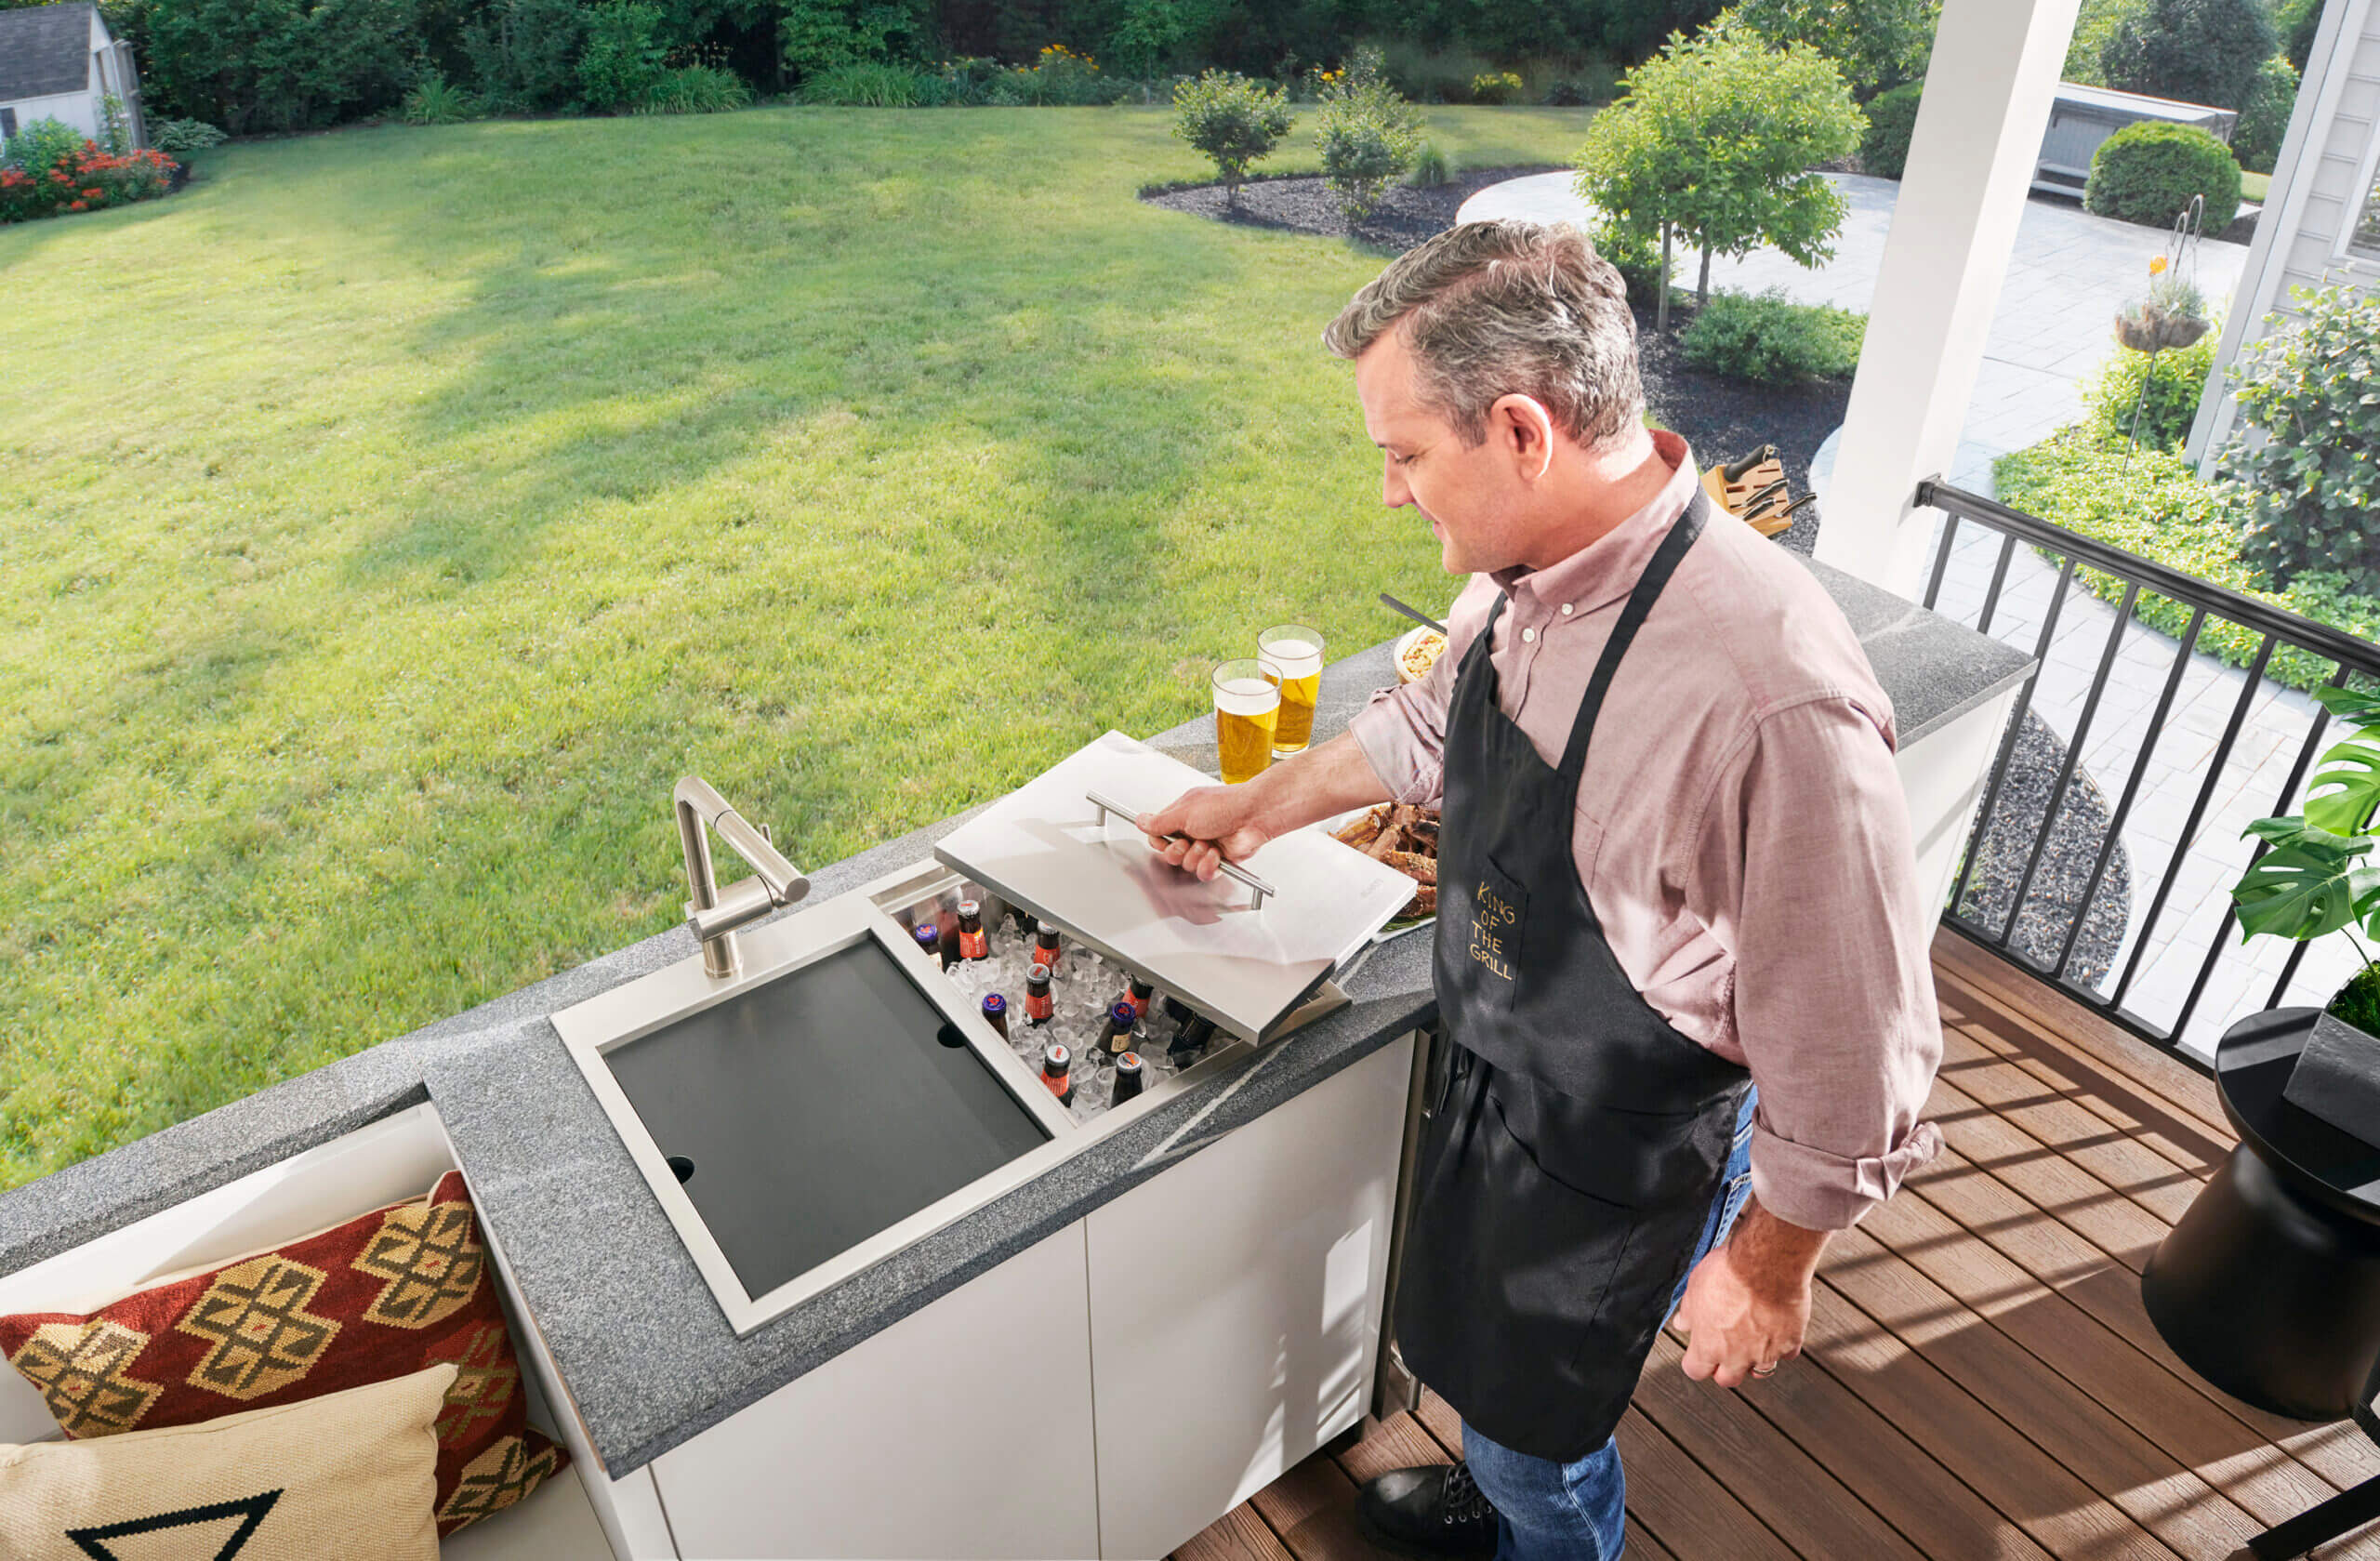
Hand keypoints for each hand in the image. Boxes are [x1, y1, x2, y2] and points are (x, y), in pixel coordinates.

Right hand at [1139, 786, 1273, 881]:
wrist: (1254, 816)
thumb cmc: (1224, 806)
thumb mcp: (1184, 812)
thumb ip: (1159, 821)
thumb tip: (1140, 820)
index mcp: (1182, 816)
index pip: (1158, 835)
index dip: (1159, 841)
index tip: (1166, 838)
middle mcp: (1192, 831)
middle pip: (1170, 853)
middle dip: (1177, 851)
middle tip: (1187, 841)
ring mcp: (1205, 846)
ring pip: (1186, 865)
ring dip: (1195, 856)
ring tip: (1208, 844)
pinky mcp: (1219, 860)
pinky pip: (1204, 873)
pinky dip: (1209, 866)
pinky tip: (1216, 854)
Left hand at [1674, 1208, 1816, 1388]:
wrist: (1767, 1265)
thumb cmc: (1728, 1274)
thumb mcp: (1695, 1288)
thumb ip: (1688, 1312)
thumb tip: (1682, 1323)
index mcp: (1708, 1346)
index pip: (1695, 1370)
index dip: (1696, 1362)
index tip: (1698, 1353)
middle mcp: (1737, 1357)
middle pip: (1728, 1379)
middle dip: (1725, 1368)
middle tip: (1726, 1349)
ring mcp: (1765, 1353)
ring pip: (1760, 1371)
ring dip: (1755, 1360)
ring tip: (1752, 1340)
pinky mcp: (1790, 1343)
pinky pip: (1786, 1353)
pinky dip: (1781, 1344)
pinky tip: (1776, 1328)